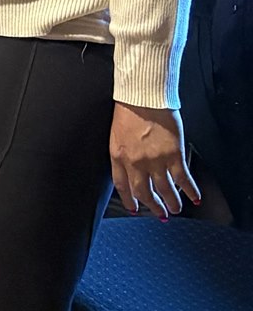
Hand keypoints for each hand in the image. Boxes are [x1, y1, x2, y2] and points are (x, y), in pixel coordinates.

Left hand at [110, 102, 200, 218]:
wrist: (143, 97)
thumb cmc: (128, 111)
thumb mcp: (116, 135)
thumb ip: (122, 154)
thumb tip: (129, 169)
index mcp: (118, 156)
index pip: (122, 185)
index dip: (129, 200)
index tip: (134, 208)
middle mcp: (135, 162)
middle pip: (144, 192)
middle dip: (152, 206)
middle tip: (159, 213)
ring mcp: (155, 160)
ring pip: (164, 189)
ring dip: (171, 202)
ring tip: (175, 209)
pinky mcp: (173, 155)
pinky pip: (182, 178)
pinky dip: (190, 190)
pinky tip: (194, 197)